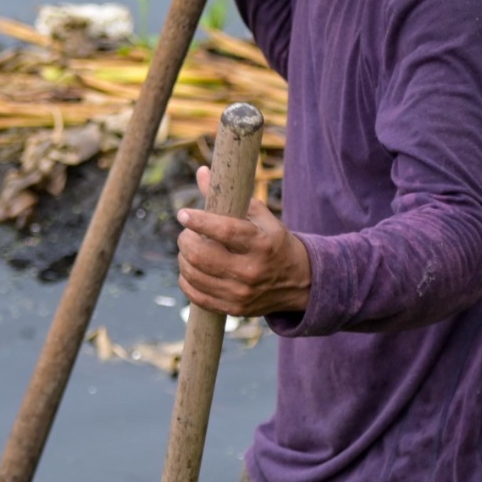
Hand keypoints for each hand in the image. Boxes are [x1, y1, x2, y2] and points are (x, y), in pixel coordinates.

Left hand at [177, 165, 310, 316]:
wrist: (298, 282)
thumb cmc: (274, 241)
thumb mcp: (261, 216)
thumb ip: (231, 196)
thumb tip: (202, 172)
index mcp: (261, 244)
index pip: (224, 231)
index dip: (198, 221)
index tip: (183, 214)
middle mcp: (251, 271)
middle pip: (201, 255)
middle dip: (185, 239)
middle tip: (186, 232)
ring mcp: (241, 293)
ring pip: (193, 275)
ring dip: (183, 258)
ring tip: (189, 249)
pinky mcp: (234, 309)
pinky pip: (196, 296)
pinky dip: (186, 279)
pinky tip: (191, 269)